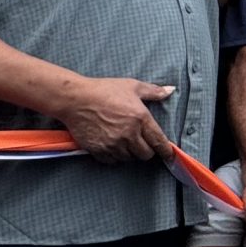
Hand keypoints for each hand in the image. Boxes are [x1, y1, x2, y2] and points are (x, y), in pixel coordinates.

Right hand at [58, 77, 175, 162]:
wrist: (75, 99)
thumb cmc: (104, 90)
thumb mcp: (132, 86)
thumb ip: (153, 91)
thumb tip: (170, 90)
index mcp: (141, 118)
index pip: (159, 141)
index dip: (166, 151)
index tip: (168, 155)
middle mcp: (129, 134)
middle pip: (145, 155)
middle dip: (146, 150)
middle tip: (142, 143)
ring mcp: (113, 144)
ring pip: (129, 158)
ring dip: (130, 153)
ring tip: (125, 141)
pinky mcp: (99, 150)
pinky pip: (112, 161)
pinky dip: (114, 156)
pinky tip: (112, 145)